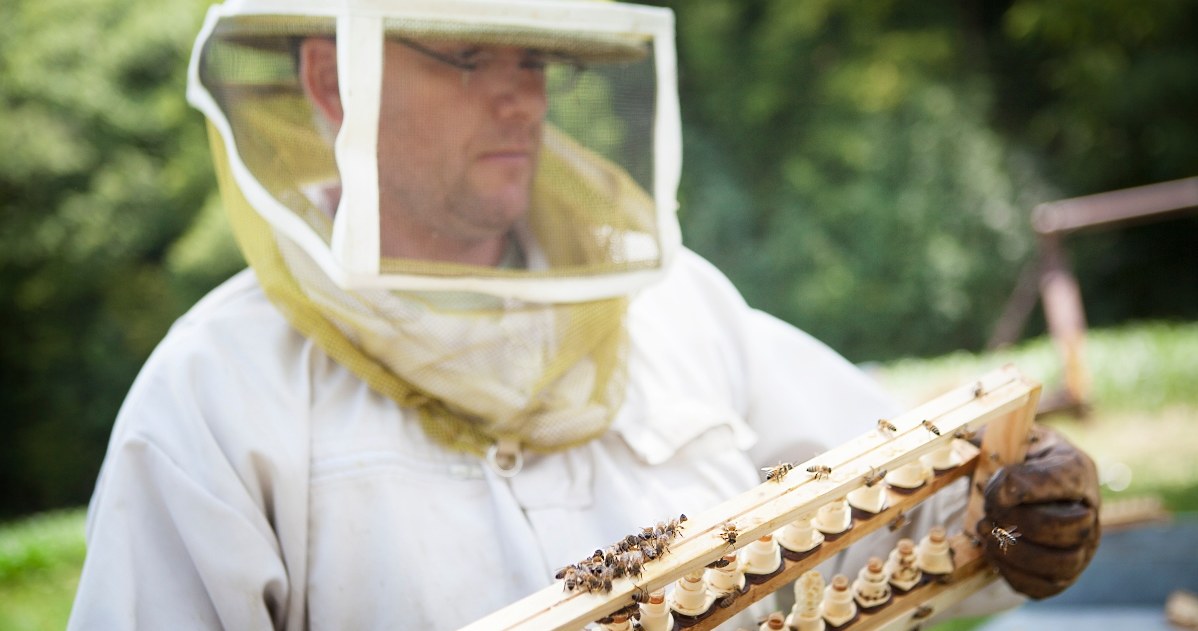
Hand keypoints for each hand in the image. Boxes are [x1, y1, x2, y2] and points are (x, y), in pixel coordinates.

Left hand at [975, 424, 1100, 598]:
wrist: (1017, 488)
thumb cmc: (1010, 459)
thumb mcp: (1001, 438)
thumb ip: (985, 440)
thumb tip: (957, 444)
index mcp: (1076, 468)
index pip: (1062, 480)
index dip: (1019, 488)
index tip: (991, 491)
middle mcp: (1089, 509)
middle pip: (1073, 527)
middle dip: (1022, 524)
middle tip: (988, 515)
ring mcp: (1082, 546)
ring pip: (1063, 562)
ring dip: (1015, 552)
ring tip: (986, 533)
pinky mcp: (1063, 574)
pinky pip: (1044, 586)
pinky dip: (1013, 574)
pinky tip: (993, 552)